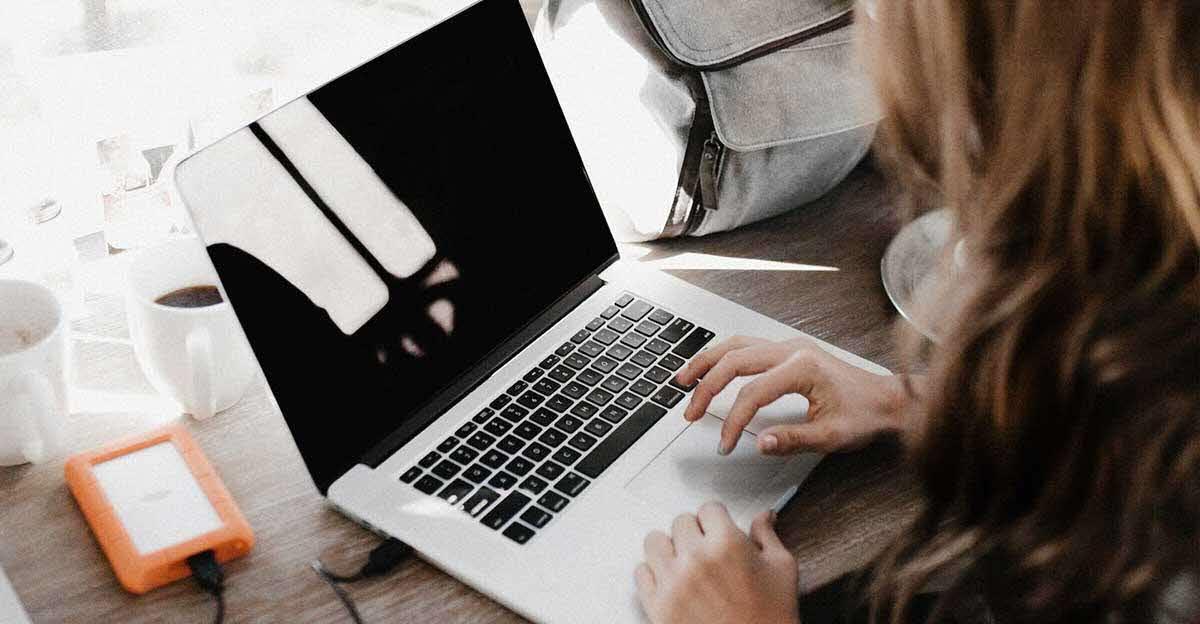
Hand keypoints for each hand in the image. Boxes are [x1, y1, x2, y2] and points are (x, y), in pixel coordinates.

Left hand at [635, 503, 799, 623]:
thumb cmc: (771, 616)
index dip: (717, 519)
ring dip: (669, 548)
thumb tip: (763, 516)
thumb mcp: (781, 569)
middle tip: (706, 549)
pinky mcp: (658, 605)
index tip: (718, 528)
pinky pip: (640, 572)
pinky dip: (653, 574)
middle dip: (694, 532)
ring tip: (684, 562)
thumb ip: (767, 536)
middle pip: (680, 522)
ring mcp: (673, 582)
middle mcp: (696, 558)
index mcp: (727, 544)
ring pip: (654, 542)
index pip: (709, 508)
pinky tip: (671, 581)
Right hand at [676, 336, 909, 455]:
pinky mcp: (789, 350)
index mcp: (802, 367)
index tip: (725, 444)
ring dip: (707, 362)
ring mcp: (789, 346)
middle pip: (734, 360)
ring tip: (684, 380)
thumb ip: (793, 440)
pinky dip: (723, 356)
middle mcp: (792, 350)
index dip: (733, 421)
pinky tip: (711, 368)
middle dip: (707, 388)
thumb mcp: (832, 436)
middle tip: (690, 413)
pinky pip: (747, 345)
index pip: (752, 393)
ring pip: (736, 345)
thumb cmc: (865, 415)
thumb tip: (760, 443)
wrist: (888, 400)